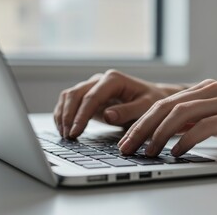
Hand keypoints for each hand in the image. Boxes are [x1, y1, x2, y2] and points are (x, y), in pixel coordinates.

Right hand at [53, 70, 178, 138]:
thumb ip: (128, 111)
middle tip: (68, 136)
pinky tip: (63, 129)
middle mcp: (100, 80)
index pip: (92, 96)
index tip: (75, 131)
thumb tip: (108, 116)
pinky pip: (69, 102)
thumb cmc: (151, 101)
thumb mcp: (146, 107)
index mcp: (114, 79)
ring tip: (65, 135)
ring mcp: (92, 86)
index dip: (81, 115)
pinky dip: (63, 114)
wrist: (152, 98)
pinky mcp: (88, 96)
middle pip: (75, 94)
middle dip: (68, 116)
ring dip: (63, 115)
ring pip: (68, 96)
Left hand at [118, 79, 216, 156]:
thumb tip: (172, 135)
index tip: (127, 140)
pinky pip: (205, 126)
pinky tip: (176, 153)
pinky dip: (186, 140)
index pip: (165, 103)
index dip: (142, 122)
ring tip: (146, 153)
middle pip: (166, 106)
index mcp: (208, 90)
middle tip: (126, 147)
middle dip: (142, 128)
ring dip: (158, 135)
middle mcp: (214, 91)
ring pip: (181, 114)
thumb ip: (201, 121)